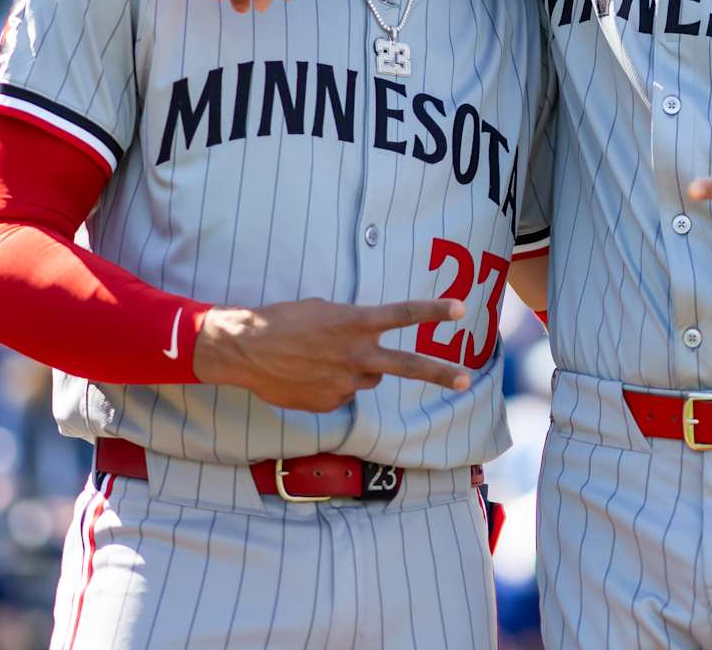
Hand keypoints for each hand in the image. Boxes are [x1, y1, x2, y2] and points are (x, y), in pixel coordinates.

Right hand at [193, 298, 470, 411]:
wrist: (246, 351)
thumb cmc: (281, 321)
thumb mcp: (320, 310)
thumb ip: (349, 323)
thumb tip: (360, 338)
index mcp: (356, 323)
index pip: (405, 314)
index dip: (434, 310)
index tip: (461, 309)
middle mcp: (357, 354)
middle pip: (408, 365)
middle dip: (439, 372)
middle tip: (464, 379)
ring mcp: (346, 382)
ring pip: (368, 378)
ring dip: (357, 370)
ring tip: (323, 359)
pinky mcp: (331, 403)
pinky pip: (343, 394)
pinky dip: (332, 386)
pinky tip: (307, 376)